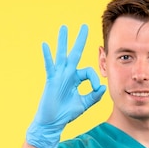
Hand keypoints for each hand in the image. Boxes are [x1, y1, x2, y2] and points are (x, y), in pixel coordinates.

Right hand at [26, 24, 105, 147]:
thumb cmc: (66, 113)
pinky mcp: (51, 80)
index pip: (89, 71)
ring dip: (63, 41)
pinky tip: (45, 44)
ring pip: (62, 55)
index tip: (96, 89)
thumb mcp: (84, 103)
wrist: (53, 122)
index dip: (95, 79)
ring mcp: (58, 76)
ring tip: (64, 27)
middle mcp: (67, 74)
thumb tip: (103, 87)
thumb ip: (94, 95)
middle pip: (75, 53)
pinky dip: (47, 56)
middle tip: (85, 25)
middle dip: (80, 40)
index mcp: (76, 79)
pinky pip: (49, 66)